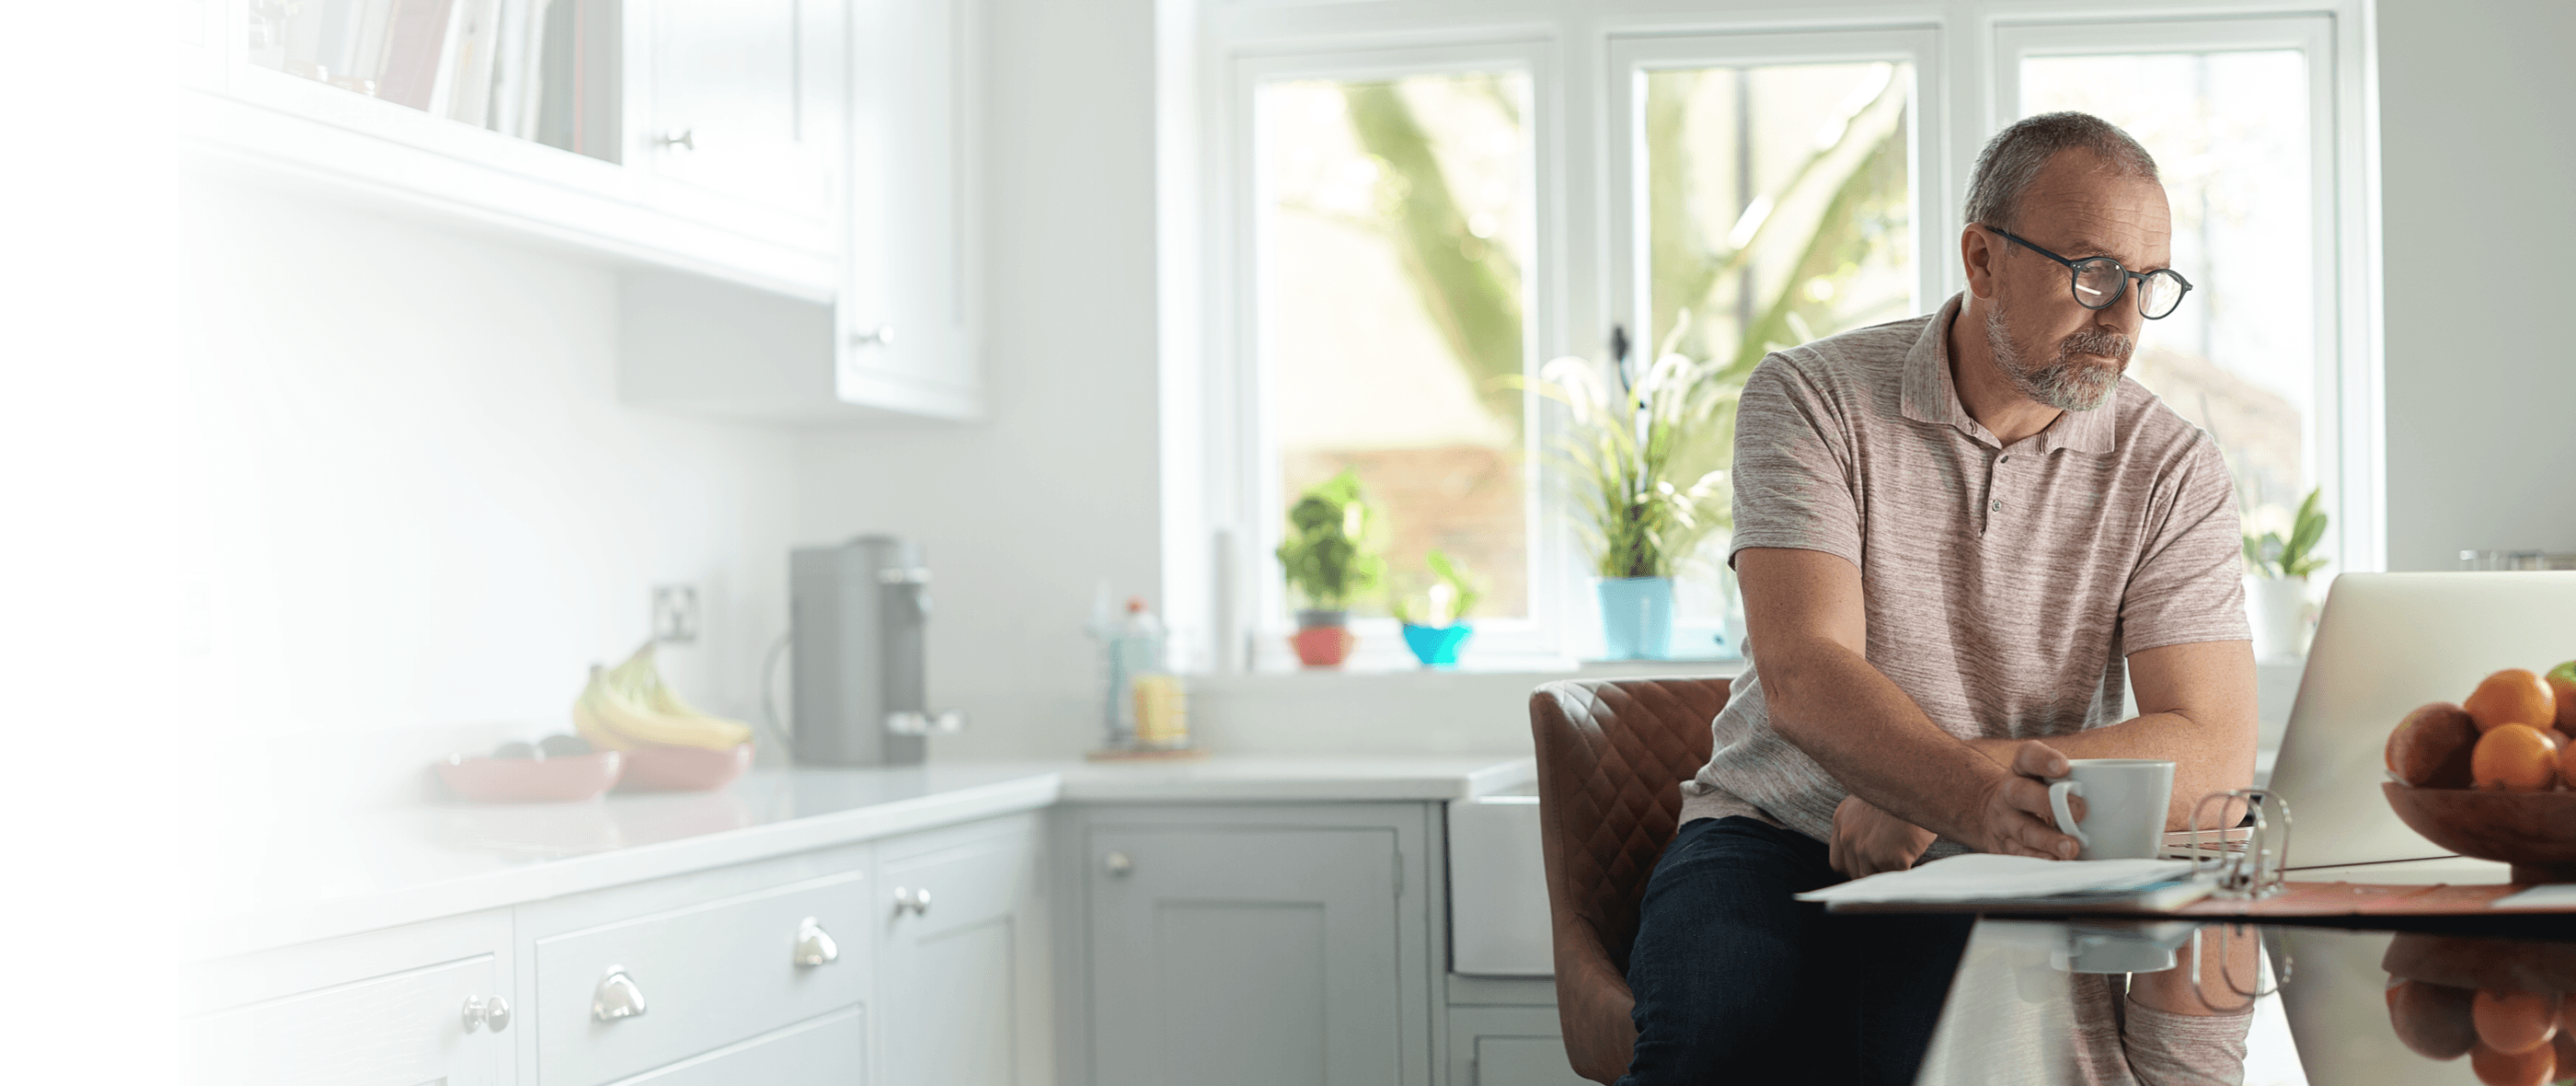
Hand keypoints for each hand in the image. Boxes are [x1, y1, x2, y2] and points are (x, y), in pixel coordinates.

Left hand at [1829, 795, 1936, 877]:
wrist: (1917, 783)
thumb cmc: (1899, 788)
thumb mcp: (1869, 798)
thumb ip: (1862, 821)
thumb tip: (1871, 842)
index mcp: (1841, 820)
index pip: (1839, 861)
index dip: (1855, 867)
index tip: (1870, 866)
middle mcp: (1848, 837)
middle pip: (1855, 873)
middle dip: (1873, 872)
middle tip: (1891, 865)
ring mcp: (1866, 849)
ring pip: (1876, 876)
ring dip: (1890, 870)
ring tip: (1906, 853)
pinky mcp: (1888, 857)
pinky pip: (1898, 874)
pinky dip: (1908, 868)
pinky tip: (1915, 852)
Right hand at [1967, 740, 2086, 859]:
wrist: (1998, 817)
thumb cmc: (2040, 796)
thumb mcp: (2049, 779)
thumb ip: (2084, 781)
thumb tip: (2142, 796)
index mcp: (2023, 770)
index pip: (2028, 757)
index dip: (2043, 760)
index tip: (2064, 767)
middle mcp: (2009, 793)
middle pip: (2021, 793)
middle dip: (2048, 803)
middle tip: (2080, 810)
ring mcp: (2006, 822)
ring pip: (2024, 829)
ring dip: (2048, 839)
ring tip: (2071, 847)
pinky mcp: (2006, 847)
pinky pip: (2020, 855)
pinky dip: (2039, 860)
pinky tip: (2055, 862)